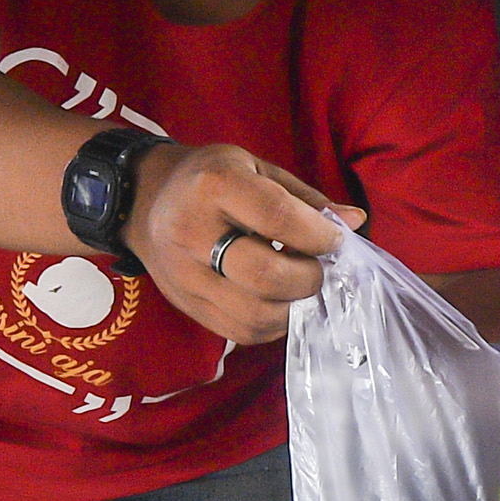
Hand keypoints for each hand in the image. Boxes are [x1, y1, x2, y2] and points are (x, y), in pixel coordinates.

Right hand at [130, 141, 365, 345]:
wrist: (144, 201)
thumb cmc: (211, 179)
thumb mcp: (255, 168)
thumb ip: (305, 198)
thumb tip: (355, 222)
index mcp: (214, 186)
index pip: (278, 217)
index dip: (319, 235)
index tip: (336, 240)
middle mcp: (192, 232)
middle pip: (264, 275)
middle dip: (308, 277)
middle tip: (317, 267)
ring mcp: (185, 275)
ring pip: (255, 313)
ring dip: (293, 306)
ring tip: (299, 285)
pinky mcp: (188, 306)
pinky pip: (242, 331)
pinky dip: (273, 323)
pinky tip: (279, 301)